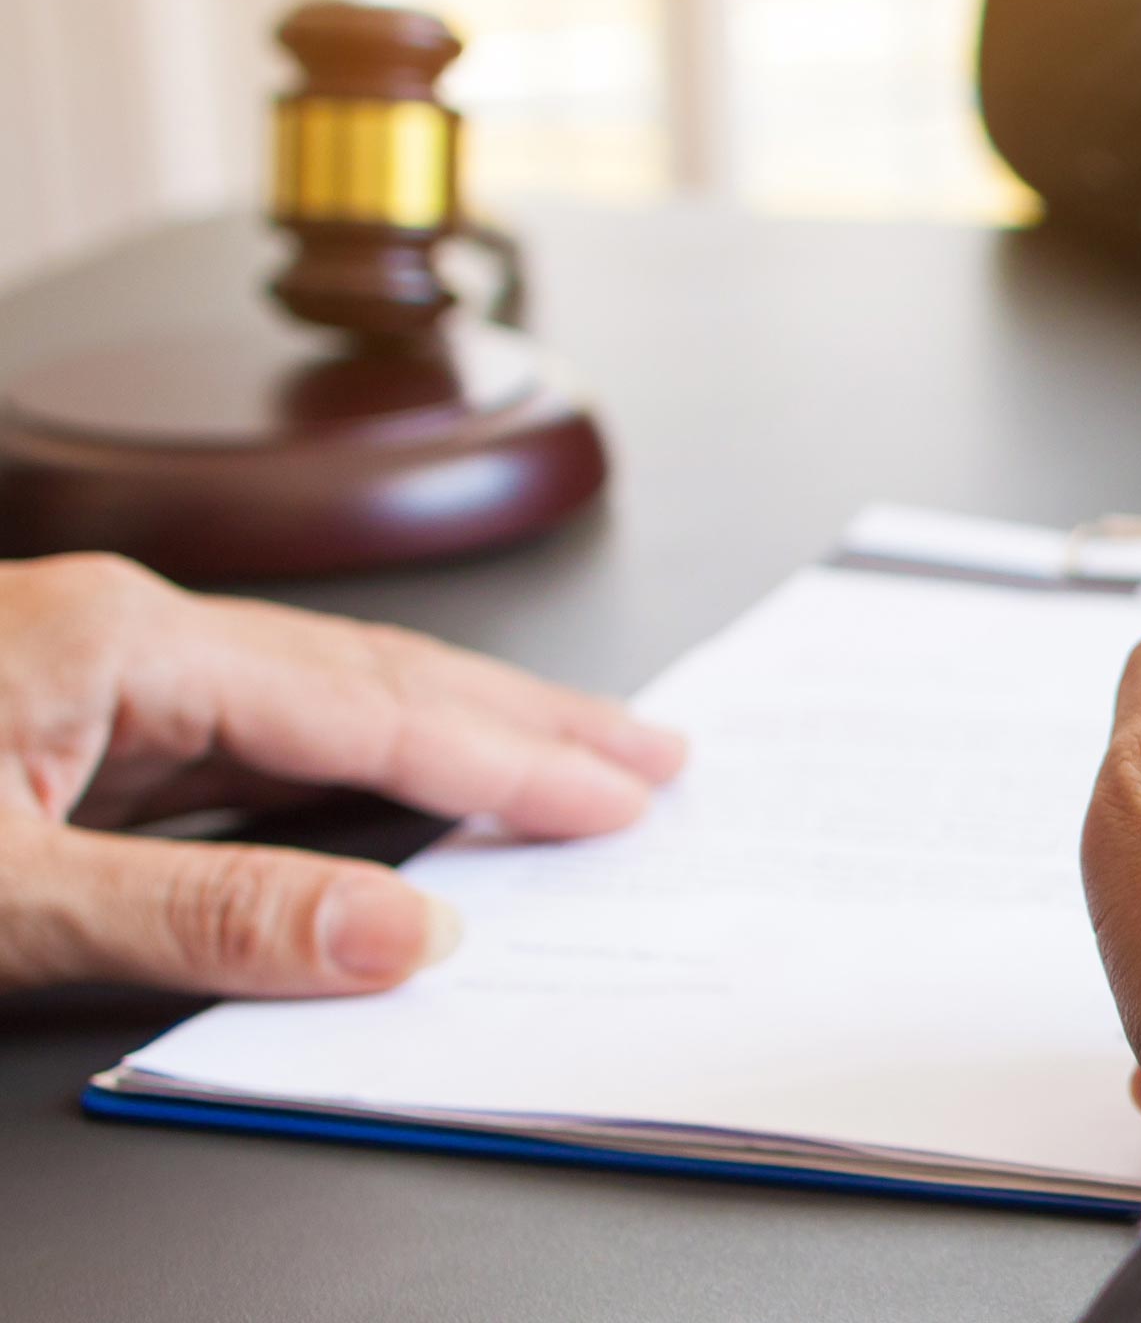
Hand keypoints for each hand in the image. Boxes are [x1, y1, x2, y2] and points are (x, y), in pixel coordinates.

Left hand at [0, 554, 682, 996]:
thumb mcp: (4, 897)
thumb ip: (205, 916)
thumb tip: (404, 934)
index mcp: (117, 642)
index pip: (369, 708)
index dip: (509, 762)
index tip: (617, 799)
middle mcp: (117, 635)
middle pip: (371, 676)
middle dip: (522, 718)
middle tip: (647, 753)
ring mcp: (87, 675)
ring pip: (316, 703)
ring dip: (448, 736)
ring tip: (557, 761)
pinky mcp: (57, 728)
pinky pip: (245, 743)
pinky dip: (349, 772)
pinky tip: (396, 792)